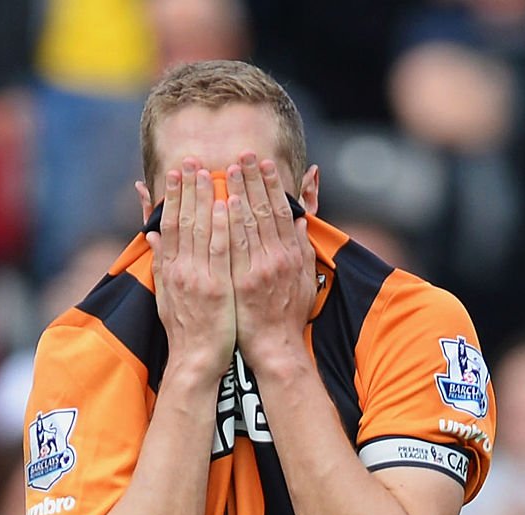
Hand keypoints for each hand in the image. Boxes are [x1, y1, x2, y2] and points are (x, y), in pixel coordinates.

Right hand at [146, 159, 235, 384]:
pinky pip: (221, 251)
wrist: (196, 362)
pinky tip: (227, 204)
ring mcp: (199, 279)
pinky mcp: (217, 289)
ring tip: (211, 171)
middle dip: (188, 188)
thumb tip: (152, 234)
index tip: (178, 171)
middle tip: (192, 159)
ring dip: (206, 198)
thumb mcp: (165, 295)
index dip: (174, 196)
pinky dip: (223, 226)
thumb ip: (161, 262)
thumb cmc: (186, 331)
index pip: (171, 224)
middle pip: (184, 221)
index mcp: (170, 270)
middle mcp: (181, 270)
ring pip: (202, 230)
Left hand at [226, 153, 316, 371]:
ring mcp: (259, 271)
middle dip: (253, 181)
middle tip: (243, 155)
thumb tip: (301, 222)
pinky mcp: (242, 284)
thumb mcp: (304, 281)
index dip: (272, 185)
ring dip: (237, 194)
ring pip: (248, 224)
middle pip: (265, 211)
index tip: (263, 164)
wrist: (274, 349)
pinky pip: (232, 248)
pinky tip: (220, 204)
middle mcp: (278, 259)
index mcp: (292, 255)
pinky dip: (228, 224)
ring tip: (227, 169)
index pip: (281, 211)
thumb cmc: (287, 317)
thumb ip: (301, 249)